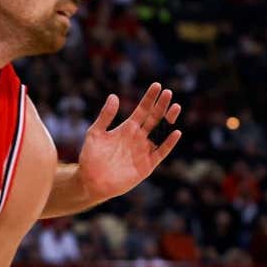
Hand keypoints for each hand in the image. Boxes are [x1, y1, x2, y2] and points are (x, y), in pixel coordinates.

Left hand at [77, 82, 182, 201]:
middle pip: (153, 118)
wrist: (91, 181)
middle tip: (168, 92)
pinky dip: (168, 143)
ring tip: (175, 106)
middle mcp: (138, 137)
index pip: (142, 110)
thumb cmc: (91, 156)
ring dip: (168, 120)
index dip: (149, 98)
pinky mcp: (147, 165)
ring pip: (160, 133)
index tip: (157, 86)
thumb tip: (113, 96)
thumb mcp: (95, 133)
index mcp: (127, 128)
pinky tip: (175, 132)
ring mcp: (143, 151)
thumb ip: (105, 116)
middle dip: (161, 106)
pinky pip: (160, 152)